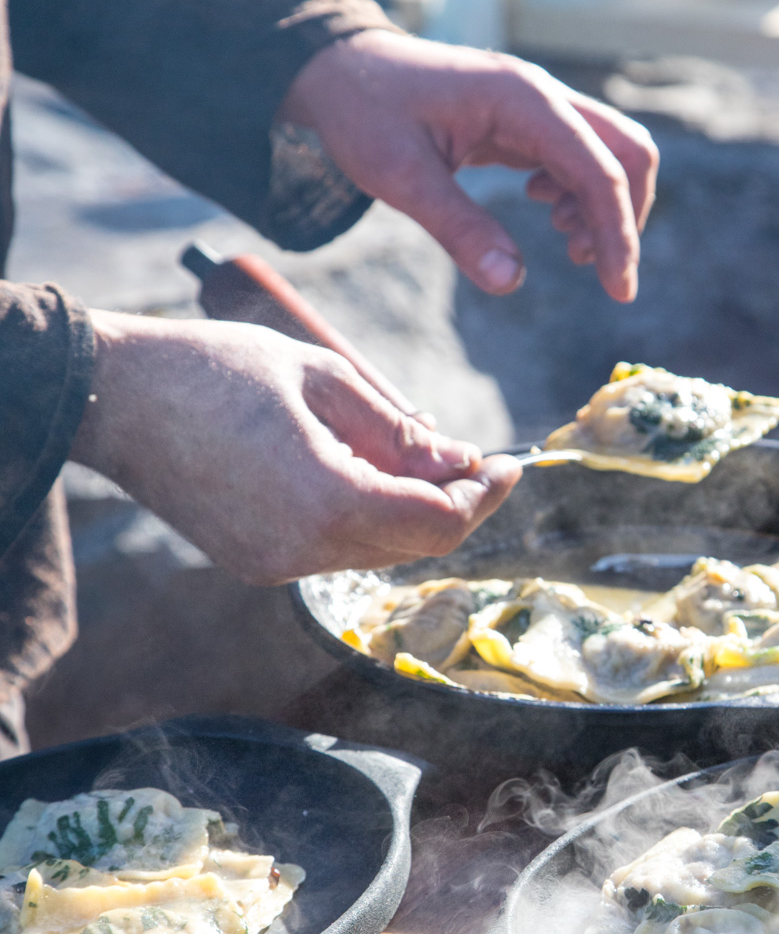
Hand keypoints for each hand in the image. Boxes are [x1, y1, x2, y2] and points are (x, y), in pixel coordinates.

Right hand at [72, 312, 521, 584]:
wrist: (114, 396)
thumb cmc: (215, 367)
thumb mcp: (323, 379)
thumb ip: (399, 430)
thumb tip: (461, 460)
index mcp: (328, 500)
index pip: (437, 522)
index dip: (482, 496)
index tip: (509, 463)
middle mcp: (305, 550)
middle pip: (413, 543)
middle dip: (453, 503)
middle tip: (475, 457)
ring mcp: (276, 566)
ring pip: (376, 550)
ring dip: (408, 509)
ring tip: (419, 453)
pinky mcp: (255, 565)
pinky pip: (334, 549)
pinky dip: (363, 516)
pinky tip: (363, 470)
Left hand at [278, 31, 658, 302]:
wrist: (335, 71)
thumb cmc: (363, 114)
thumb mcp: (400, 177)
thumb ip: (458, 228)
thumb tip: (511, 281)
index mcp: (522, 98)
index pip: (599, 168)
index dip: (617, 233)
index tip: (618, 290)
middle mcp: (540, 95)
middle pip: (627, 151)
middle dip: (625, 217)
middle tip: (600, 274)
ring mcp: (535, 106)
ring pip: (608, 155)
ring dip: (603, 208)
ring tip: (565, 247)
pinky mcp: (524, 122)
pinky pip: (578, 158)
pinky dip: (580, 195)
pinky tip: (547, 216)